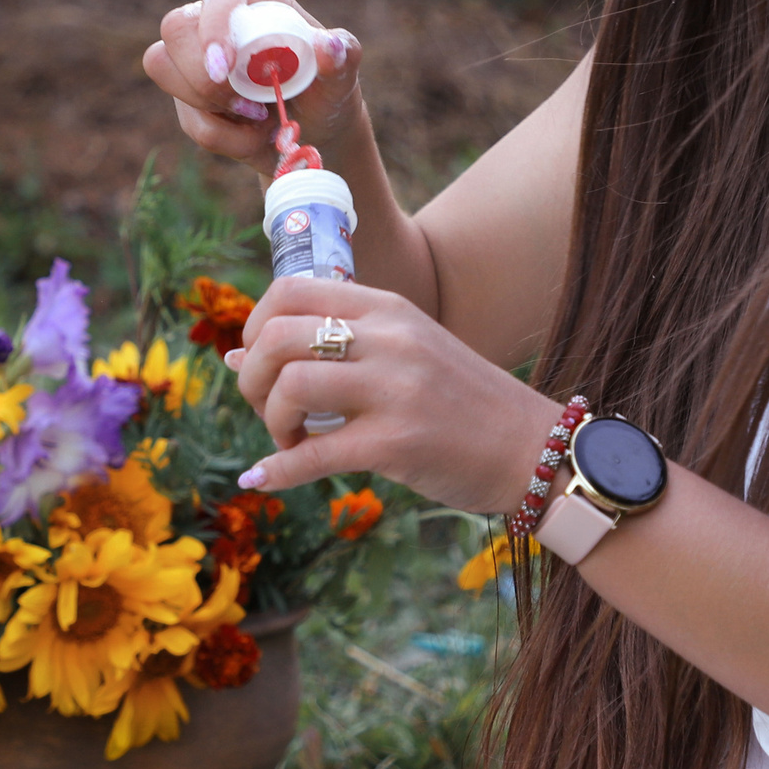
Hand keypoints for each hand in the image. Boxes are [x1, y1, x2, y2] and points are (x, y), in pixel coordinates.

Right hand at [142, 0, 361, 173]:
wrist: (315, 134)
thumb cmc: (327, 92)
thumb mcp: (343, 76)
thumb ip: (343, 56)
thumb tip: (329, 45)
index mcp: (255, 3)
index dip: (213, 29)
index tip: (224, 69)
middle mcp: (217, 23)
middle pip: (175, 28)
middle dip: (201, 75)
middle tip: (246, 104)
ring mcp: (194, 60)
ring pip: (162, 67)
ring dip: (209, 106)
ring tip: (256, 117)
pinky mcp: (187, 98)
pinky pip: (187, 120)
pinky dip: (225, 138)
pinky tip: (253, 135)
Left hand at [225, 276, 557, 513]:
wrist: (534, 448)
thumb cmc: (461, 404)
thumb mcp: (402, 355)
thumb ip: (328, 348)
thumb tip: (233, 357)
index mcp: (389, 309)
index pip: (290, 291)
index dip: (254, 326)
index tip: (259, 363)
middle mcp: (389, 339)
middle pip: (277, 336)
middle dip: (252, 378)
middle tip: (268, 409)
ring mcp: (394, 389)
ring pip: (290, 386)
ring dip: (270, 421)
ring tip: (287, 440)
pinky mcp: (397, 442)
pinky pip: (313, 453)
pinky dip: (275, 469)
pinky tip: (262, 477)